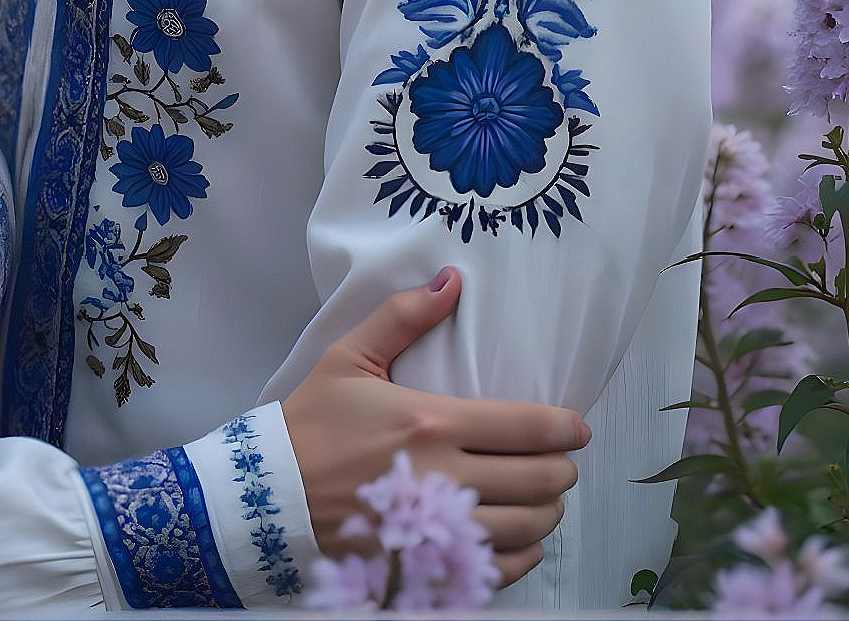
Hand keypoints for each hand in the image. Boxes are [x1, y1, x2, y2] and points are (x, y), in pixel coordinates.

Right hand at [279, 267, 590, 589]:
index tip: (576, 427)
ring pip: (528, 527)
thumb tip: (451, 281)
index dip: (566, 427)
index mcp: (430, 421)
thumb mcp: (348, 358)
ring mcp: (437, 528)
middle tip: (560, 460)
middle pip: (539, 480)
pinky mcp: (428, 564)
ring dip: (549, 511)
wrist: (271, 496)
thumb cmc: (311, 424)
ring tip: (544, 497)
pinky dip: (523, 554)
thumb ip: (401, 317)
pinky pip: (500, 568)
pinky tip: (520, 538)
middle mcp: (443, 477)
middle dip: (563, 470)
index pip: (527, 427)